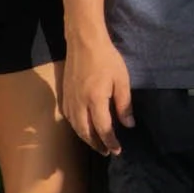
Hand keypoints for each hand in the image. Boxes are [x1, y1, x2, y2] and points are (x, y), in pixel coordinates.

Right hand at [62, 32, 133, 156]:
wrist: (84, 41)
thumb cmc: (107, 58)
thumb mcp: (122, 80)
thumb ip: (124, 105)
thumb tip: (129, 125)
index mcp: (95, 100)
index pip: (103, 129)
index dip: (110, 142)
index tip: (117, 151)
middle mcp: (80, 104)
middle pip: (85, 132)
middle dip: (96, 144)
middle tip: (106, 152)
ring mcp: (70, 99)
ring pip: (75, 126)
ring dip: (85, 137)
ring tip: (96, 142)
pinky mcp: (64, 93)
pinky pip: (69, 117)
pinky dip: (76, 126)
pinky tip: (82, 127)